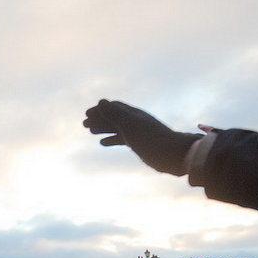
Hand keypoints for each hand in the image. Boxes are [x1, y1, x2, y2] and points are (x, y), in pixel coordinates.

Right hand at [83, 99, 202, 174]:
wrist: (173, 155)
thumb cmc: (152, 140)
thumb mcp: (131, 126)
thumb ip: (115, 114)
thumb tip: (101, 102)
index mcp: (133, 114)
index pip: (113, 107)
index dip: (100, 109)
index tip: (86, 114)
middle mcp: (135, 121)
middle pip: (113, 117)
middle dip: (99, 119)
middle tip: (84, 124)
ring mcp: (137, 133)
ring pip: (116, 128)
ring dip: (103, 129)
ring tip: (90, 131)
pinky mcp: (139, 144)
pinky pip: (121, 139)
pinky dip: (111, 139)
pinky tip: (103, 143)